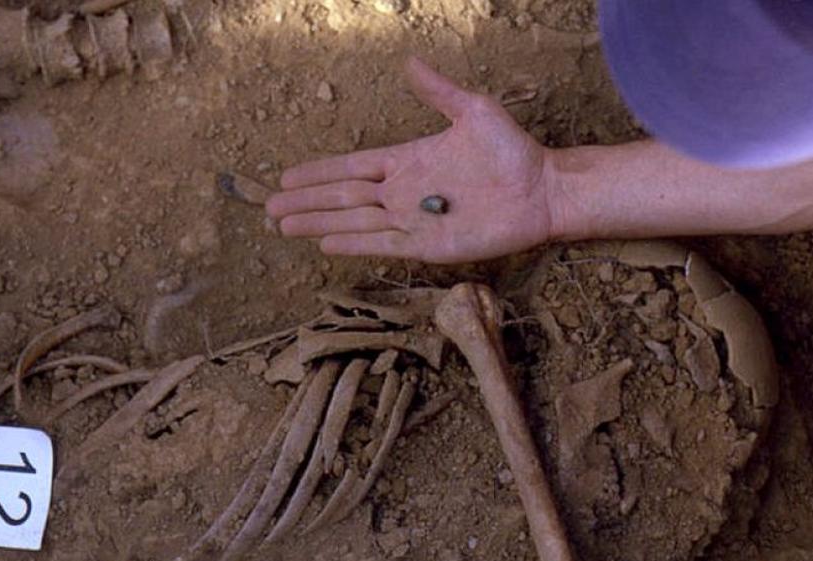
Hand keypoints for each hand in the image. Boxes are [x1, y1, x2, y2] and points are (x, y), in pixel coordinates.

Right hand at [266, 58, 556, 263]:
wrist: (543, 190)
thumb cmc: (512, 150)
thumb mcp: (472, 110)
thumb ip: (437, 91)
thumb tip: (408, 63)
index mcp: (408, 160)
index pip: (352, 168)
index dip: (319, 172)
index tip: (287, 176)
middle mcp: (404, 192)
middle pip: (343, 198)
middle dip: (306, 202)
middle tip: (269, 208)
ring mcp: (413, 220)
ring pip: (355, 222)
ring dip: (319, 224)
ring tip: (284, 227)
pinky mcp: (428, 245)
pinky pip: (383, 244)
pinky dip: (354, 244)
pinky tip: (326, 244)